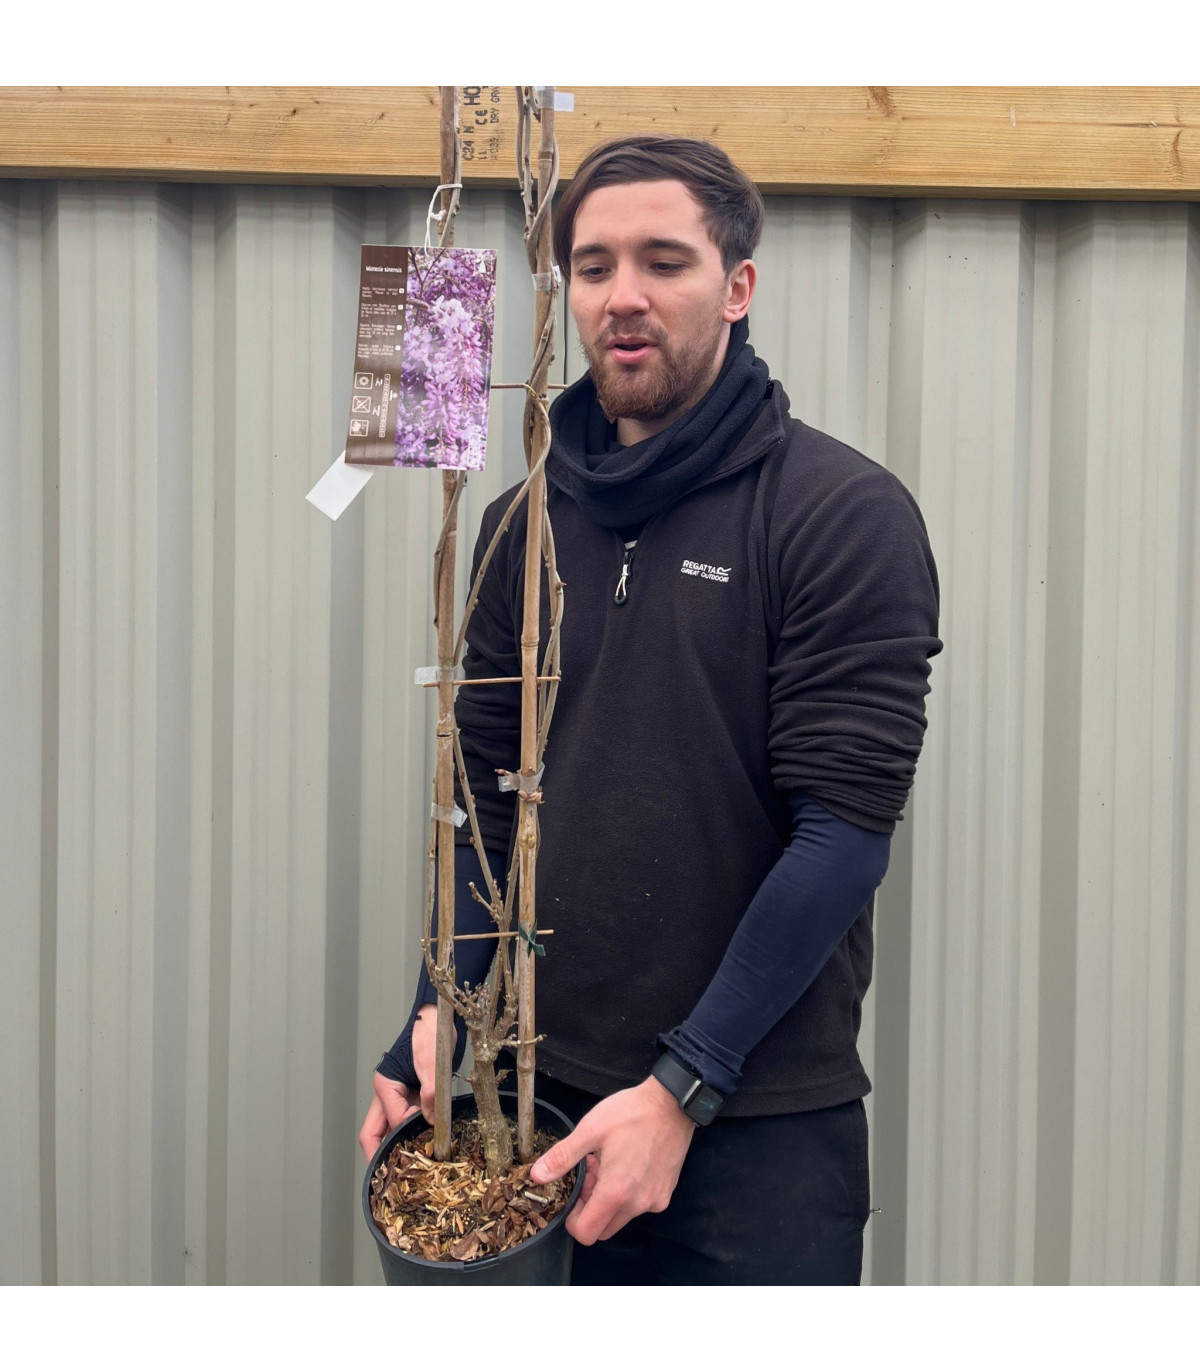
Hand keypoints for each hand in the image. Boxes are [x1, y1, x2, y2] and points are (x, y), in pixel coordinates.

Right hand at [357, 1005, 437, 1162]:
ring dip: (396, 1146)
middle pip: (374, 1132)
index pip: (388, 1121)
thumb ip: (429, 1089)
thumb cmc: (430, 1031)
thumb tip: (429, 1118)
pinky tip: (423, 1144)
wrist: (439, 1017)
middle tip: (391, 1179)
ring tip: (409, 1167)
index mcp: (384, 1084)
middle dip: (379, 1156)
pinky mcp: (410, 1096)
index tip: (425, 1143)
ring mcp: (397, 1096)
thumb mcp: (431, 1058)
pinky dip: (410, 1135)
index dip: (405, 1134)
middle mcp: (386, 1093)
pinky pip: (405, 1122)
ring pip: (388, 1129)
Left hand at [529, 1076, 694, 1244]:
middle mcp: (638, 1204)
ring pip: (623, 1218)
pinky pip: (641, 1206)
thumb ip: (562, 1157)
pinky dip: (630, 1194)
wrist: (673, 1103)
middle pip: (604, 1229)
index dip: (572, 1220)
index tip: (574, 1195)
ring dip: (610, 1201)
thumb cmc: (632, 1113)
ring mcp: (655, 1200)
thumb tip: (537, 1176)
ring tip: (609, 1165)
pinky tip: (628, 1164)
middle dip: (591, 1209)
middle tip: (591, 1175)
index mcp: (616, 1192)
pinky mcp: (666, 1192)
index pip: (586, 1233)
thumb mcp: (590, 1130)